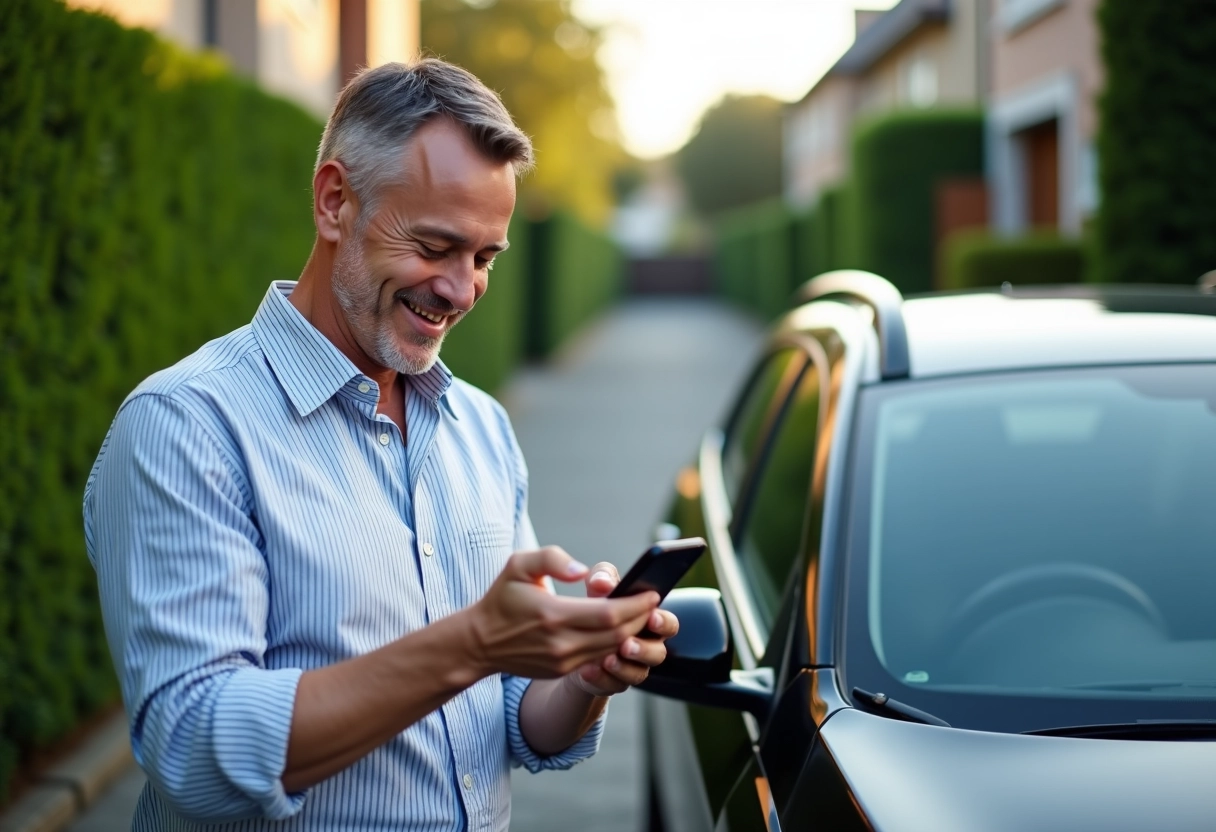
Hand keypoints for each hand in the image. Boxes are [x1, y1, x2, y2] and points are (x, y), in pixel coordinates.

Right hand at [464, 547, 659, 680]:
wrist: (480, 642)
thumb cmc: (502, 599)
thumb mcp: (518, 565)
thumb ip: (552, 558)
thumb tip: (583, 572)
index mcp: (553, 615)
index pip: (610, 614)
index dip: (636, 605)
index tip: (652, 592)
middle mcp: (561, 643)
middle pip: (618, 634)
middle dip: (641, 618)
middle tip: (654, 601)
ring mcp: (563, 661)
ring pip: (612, 648)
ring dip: (632, 632)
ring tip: (644, 614)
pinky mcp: (562, 670)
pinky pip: (599, 657)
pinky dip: (616, 644)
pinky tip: (624, 630)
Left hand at [567, 562, 679, 696]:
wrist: (574, 636)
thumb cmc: (596, 605)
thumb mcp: (599, 586)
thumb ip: (603, 577)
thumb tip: (602, 583)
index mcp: (651, 620)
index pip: (668, 623)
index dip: (662, 622)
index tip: (650, 617)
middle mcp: (647, 646)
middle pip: (658, 653)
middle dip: (643, 649)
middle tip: (627, 644)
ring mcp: (632, 666)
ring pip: (638, 673)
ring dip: (624, 667)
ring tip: (607, 659)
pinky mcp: (613, 681)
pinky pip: (613, 685)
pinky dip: (601, 678)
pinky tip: (587, 669)